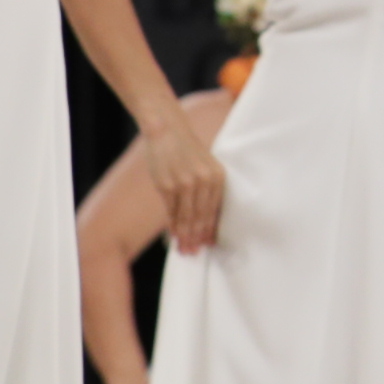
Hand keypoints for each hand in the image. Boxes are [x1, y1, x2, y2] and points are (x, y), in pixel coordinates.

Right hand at [143, 116, 228, 253]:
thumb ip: (207, 188)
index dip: (211, 230)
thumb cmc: (187, 150)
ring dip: (185, 235)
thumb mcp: (205, 166)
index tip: (208, 244)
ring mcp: (184, 184)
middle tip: (194, 253)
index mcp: (217, 176)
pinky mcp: (167, 186)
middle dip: (197, 237)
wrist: (168, 131)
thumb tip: (204, 218)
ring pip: (186, 217)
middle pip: (201, 217)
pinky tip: (174, 234)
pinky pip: (171, 210)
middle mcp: (203, 181)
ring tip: (184, 249)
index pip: (215, 210)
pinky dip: (173, 224)